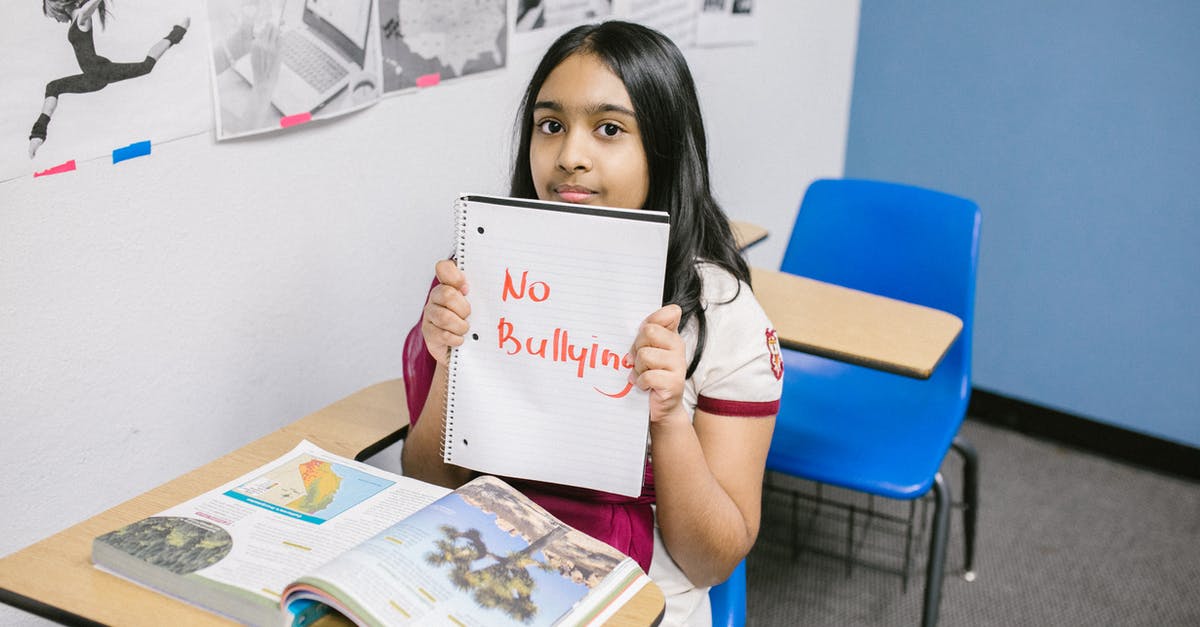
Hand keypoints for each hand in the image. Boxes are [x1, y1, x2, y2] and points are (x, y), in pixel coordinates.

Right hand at [422, 259, 470, 366]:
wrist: (464, 350)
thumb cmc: (473, 323)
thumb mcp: (478, 305)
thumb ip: (480, 294)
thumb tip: (495, 288)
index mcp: (449, 284)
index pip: (444, 268)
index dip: (455, 276)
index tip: (467, 288)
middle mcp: (437, 296)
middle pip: (447, 294)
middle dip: (463, 308)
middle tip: (469, 315)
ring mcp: (430, 314)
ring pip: (444, 316)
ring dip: (460, 326)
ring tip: (466, 329)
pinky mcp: (428, 332)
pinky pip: (443, 334)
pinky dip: (456, 339)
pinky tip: (460, 340)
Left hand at [631, 304, 687, 424]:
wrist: (661, 407)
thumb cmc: (650, 376)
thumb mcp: (646, 351)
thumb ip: (645, 335)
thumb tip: (641, 327)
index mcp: (672, 336)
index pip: (670, 313)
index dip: (652, 321)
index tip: (644, 336)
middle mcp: (679, 346)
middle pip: (649, 332)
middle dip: (636, 347)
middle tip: (638, 361)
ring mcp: (679, 364)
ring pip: (645, 355)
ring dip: (638, 368)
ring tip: (642, 375)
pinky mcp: (675, 383)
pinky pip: (648, 376)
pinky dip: (641, 382)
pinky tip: (645, 386)